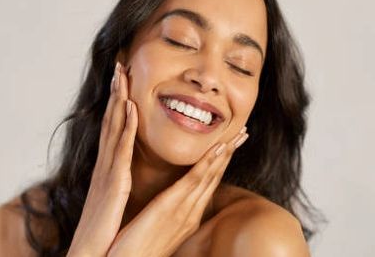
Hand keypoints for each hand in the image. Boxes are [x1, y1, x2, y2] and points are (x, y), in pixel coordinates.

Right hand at [67, 62, 137, 256]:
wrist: (91, 255)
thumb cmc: (104, 234)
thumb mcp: (112, 202)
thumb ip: (117, 184)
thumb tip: (123, 175)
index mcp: (108, 171)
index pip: (114, 130)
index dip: (118, 104)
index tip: (123, 82)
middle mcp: (105, 166)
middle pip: (111, 121)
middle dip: (116, 92)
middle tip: (120, 64)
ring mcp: (107, 172)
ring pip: (113, 128)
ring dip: (119, 99)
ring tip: (122, 73)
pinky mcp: (113, 183)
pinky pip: (120, 149)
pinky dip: (125, 126)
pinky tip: (130, 106)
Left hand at [106, 127, 248, 256]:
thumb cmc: (134, 249)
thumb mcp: (154, 228)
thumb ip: (164, 214)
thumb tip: (165, 205)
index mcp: (186, 216)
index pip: (207, 185)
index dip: (220, 163)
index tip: (229, 144)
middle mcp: (190, 213)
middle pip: (215, 178)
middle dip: (230, 155)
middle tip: (244, 132)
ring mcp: (184, 211)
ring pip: (210, 176)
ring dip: (225, 153)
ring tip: (238, 134)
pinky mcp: (171, 208)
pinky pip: (193, 181)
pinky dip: (207, 164)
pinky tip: (218, 148)